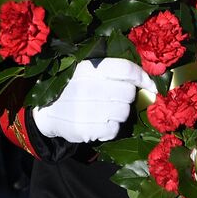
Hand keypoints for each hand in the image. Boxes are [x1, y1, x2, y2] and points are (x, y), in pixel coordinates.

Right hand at [31, 58, 156, 143]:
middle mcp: (87, 86)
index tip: (150, 85)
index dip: (142, 77)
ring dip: (119, 113)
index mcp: (88, 68)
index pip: (125, 69)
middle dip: (126, 97)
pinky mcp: (85, 129)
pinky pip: (114, 129)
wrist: (45, 113)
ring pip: (124, 112)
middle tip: (113, 99)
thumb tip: (148, 80)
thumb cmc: (73, 89)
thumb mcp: (86, 71)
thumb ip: (112, 71)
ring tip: (104, 111)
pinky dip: (110, 128)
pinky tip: (98, 123)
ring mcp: (85, 109)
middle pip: (127, 93)